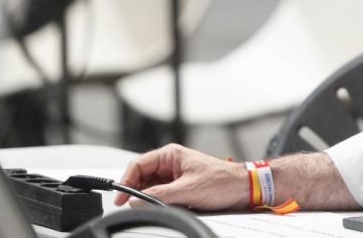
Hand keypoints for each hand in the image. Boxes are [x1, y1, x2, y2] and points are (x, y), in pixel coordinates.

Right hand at [115, 144, 247, 210]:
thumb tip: (136, 200)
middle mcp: (170, 163)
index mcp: (170, 155)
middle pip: (142, 177)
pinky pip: (161, 195)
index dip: (126, 180)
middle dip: (136, 192)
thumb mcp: (188, 189)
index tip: (120, 197)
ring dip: (148, 198)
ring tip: (150, 207)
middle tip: (132, 207)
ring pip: (151, 188)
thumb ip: (159, 194)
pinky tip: (162, 208)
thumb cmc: (222, 181)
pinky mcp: (180, 187)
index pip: (138, 164)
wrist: (242, 188)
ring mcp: (175, 176)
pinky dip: (158, 203)